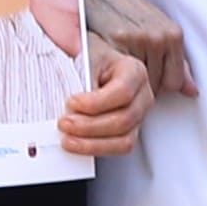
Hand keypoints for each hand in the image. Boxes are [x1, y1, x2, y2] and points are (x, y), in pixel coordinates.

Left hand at [61, 45, 153, 164]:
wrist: (100, 68)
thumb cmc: (95, 61)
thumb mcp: (86, 56)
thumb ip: (78, 65)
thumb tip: (65, 71)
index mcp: (134, 71)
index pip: (122, 92)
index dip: (96, 102)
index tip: (71, 102)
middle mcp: (142, 95)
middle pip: (123, 119)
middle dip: (89, 126)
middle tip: (64, 123)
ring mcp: (138, 116)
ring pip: (123, 139)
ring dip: (92, 143)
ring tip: (68, 139)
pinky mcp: (129, 132)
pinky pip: (118, 149)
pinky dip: (96, 150)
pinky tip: (78, 145)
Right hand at [81, 0, 194, 96]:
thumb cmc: (121, 6)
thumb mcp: (155, 26)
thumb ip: (174, 58)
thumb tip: (191, 90)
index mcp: (172, 34)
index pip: (175, 82)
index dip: (159, 84)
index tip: (145, 75)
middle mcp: (158, 38)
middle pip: (156, 86)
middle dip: (142, 83)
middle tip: (126, 67)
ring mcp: (137, 41)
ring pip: (136, 85)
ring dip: (126, 81)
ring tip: (115, 62)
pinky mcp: (114, 44)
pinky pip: (117, 76)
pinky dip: (110, 75)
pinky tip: (105, 61)